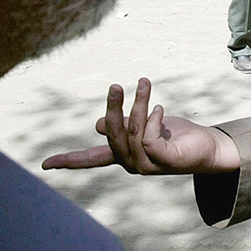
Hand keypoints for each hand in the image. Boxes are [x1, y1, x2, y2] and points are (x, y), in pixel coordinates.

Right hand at [41, 78, 240, 174]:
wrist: (207, 147)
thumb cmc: (173, 135)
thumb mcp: (143, 127)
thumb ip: (122, 126)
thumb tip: (98, 125)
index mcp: (122, 156)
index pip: (90, 159)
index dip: (68, 160)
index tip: (43, 165)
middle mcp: (131, 164)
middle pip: (112, 136)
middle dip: (113, 108)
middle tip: (117, 85)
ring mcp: (147, 166)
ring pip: (132, 133)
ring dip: (137, 105)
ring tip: (144, 84)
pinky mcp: (164, 161)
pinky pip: (148, 140)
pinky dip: (151, 121)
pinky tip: (158, 109)